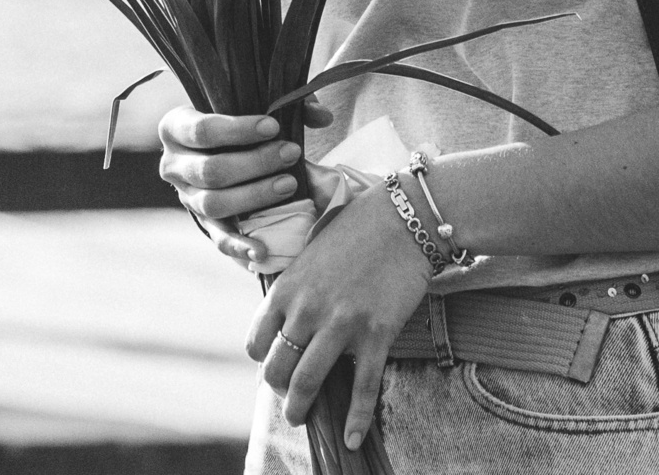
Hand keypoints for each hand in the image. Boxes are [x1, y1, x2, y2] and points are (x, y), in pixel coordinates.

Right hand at [157, 107, 318, 266]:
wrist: (211, 150)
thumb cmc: (232, 123)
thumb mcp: (245, 107)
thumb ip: (283, 104)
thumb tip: (322, 116)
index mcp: (175, 127)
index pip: (202, 131)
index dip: (238, 130)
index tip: (273, 126)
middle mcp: (172, 164)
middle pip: (210, 170)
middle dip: (255, 163)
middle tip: (291, 152)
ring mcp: (185, 197)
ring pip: (214, 204)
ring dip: (254, 195)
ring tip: (290, 184)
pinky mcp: (202, 222)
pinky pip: (218, 238)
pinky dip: (239, 246)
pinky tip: (263, 249)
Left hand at [246, 186, 432, 447]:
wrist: (402, 220)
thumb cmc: (356, 232)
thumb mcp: (311, 255)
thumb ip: (297, 289)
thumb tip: (288, 321)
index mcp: (287, 289)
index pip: (257, 341)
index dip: (263, 360)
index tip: (273, 367)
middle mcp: (307, 309)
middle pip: (278, 367)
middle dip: (279, 390)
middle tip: (288, 399)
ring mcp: (341, 324)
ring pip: (309, 382)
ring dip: (301, 407)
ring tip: (302, 418)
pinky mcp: (375, 334)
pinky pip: (362, 387)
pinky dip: (356, 419)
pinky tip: (352, 439)